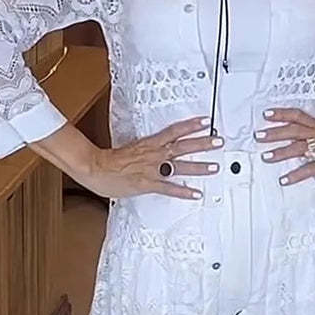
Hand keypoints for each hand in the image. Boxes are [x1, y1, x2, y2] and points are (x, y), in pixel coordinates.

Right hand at [85, 116, 223, 199]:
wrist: (96, 168)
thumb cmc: (110, 160)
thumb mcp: (132, 149)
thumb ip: (147, 149)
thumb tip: (157, 149)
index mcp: (150, 143)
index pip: (175, 131)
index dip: (191, 125)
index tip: (206, 121)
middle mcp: (154, 154)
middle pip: (183, 146)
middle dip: (203, 143)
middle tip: (219, 141)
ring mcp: (153, 169)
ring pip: (181, 166)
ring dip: (199, 167)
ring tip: (215, 167)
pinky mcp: (148, 184)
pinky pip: (170, 188)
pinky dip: (184, 192)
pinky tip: (196, 194)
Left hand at [254, 108, 314, 183]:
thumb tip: (302, 128)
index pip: (299, 116)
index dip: (282, 114)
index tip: (266, 113)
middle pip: (294, 130)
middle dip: (275, 133)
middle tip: (259, 135)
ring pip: (299, 148)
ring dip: (281, 152)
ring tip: (266, 156)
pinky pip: (310, 169)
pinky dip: (296, 174)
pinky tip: (284, 179)